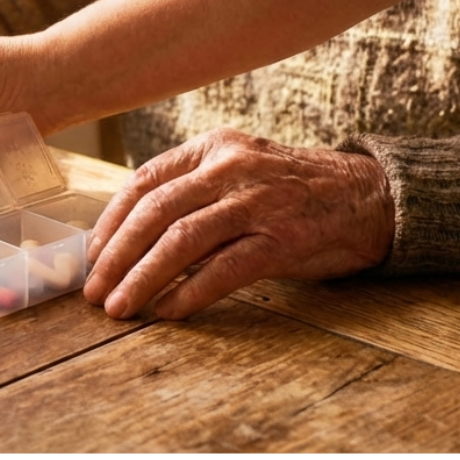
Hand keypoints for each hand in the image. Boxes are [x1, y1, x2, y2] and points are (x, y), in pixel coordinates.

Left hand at [83, 128, 394, 319]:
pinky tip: (169, 312)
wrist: (369, 197)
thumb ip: (192, 193)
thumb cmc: (294, 192)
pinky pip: (224, 269)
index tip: (91, 255)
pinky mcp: (282, 238)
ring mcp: (258, 202)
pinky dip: (190, 293)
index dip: (111, 221)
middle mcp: (232, 167)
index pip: (145, 180)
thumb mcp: (239, 172)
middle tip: (94, 290)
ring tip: (120, 308)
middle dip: (116, 256)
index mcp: (214, 147)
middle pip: (155, 211)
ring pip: (181, 239)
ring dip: (143, 278)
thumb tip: (130, 241)